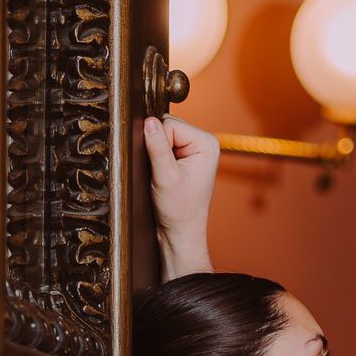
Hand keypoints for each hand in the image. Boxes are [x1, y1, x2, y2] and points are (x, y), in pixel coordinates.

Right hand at [143, 114, 218, 274]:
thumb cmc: (179, 211)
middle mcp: (204, 142)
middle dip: (158, 148)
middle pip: (167, 127)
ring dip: (157, 154)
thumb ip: (158, 147)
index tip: (163, 170)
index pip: (169, 124)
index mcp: (206, 143)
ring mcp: (195, 150)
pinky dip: (158, 160)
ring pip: (163, 136)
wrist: (181, 234)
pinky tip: (165, 177)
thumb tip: (149, 121)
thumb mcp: (165, 177)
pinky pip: (164, 146)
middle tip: (164, 175)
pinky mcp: (186, 158)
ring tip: (165, 177)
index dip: (158, 144)